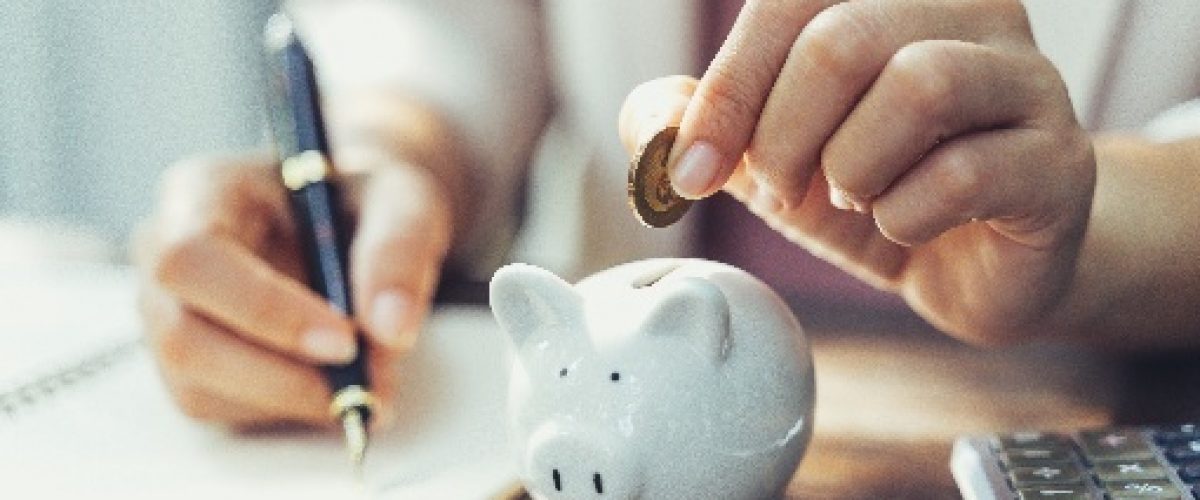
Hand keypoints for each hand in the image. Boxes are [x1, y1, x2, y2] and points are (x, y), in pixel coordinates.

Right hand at [134, 150, 451, 426]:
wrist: (359, 222)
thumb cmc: (366, 201)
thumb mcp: (402, 201)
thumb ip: (398, 251)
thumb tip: (391, 329)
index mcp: (202, 193)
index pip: (193, 258)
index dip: (262, 309)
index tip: (345, 342)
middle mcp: (163, 255)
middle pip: (184, 338)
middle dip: (280, 377)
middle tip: (369, 385)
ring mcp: (167, 314)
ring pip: (200, 387)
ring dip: (293, 399)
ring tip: (372, 380)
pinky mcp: (190, 364)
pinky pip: (222, 409)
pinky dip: (288, 409)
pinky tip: (339, 383)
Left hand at [620, 0, 1095, 343]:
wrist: (969, 265)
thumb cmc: (869, 189)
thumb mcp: (767, 152)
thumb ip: (703, 122)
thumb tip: (654, 122)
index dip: (728, 86)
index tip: (693, 168)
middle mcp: (970, 10)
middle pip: (843, 39)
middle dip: (783, 136)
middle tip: (782, 190)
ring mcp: (1027, 80)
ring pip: (919, 84)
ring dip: (850, 167)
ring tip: (848, 197)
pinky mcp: (1060, 161)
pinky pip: (968, 171)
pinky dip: (905, 214)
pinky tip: (901, 225)